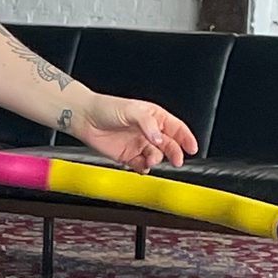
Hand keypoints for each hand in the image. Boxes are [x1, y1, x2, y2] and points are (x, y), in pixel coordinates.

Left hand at [76, 96, 197, 174]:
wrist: (85, 119)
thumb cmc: (107, 108)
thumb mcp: (132, 110)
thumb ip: (148, 125)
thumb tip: (160, 139)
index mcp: (154, 117)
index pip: (176, 128)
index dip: (186, 138)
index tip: (193, 148)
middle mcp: (148, 132)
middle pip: (169, 145)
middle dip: (175, 153)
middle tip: (177, 161)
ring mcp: (139, 144)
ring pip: (155, 157)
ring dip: (156, 160)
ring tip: (151, 160)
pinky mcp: (127, 157)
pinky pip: (140, 166)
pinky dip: (143, 169)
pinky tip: (142, 167)